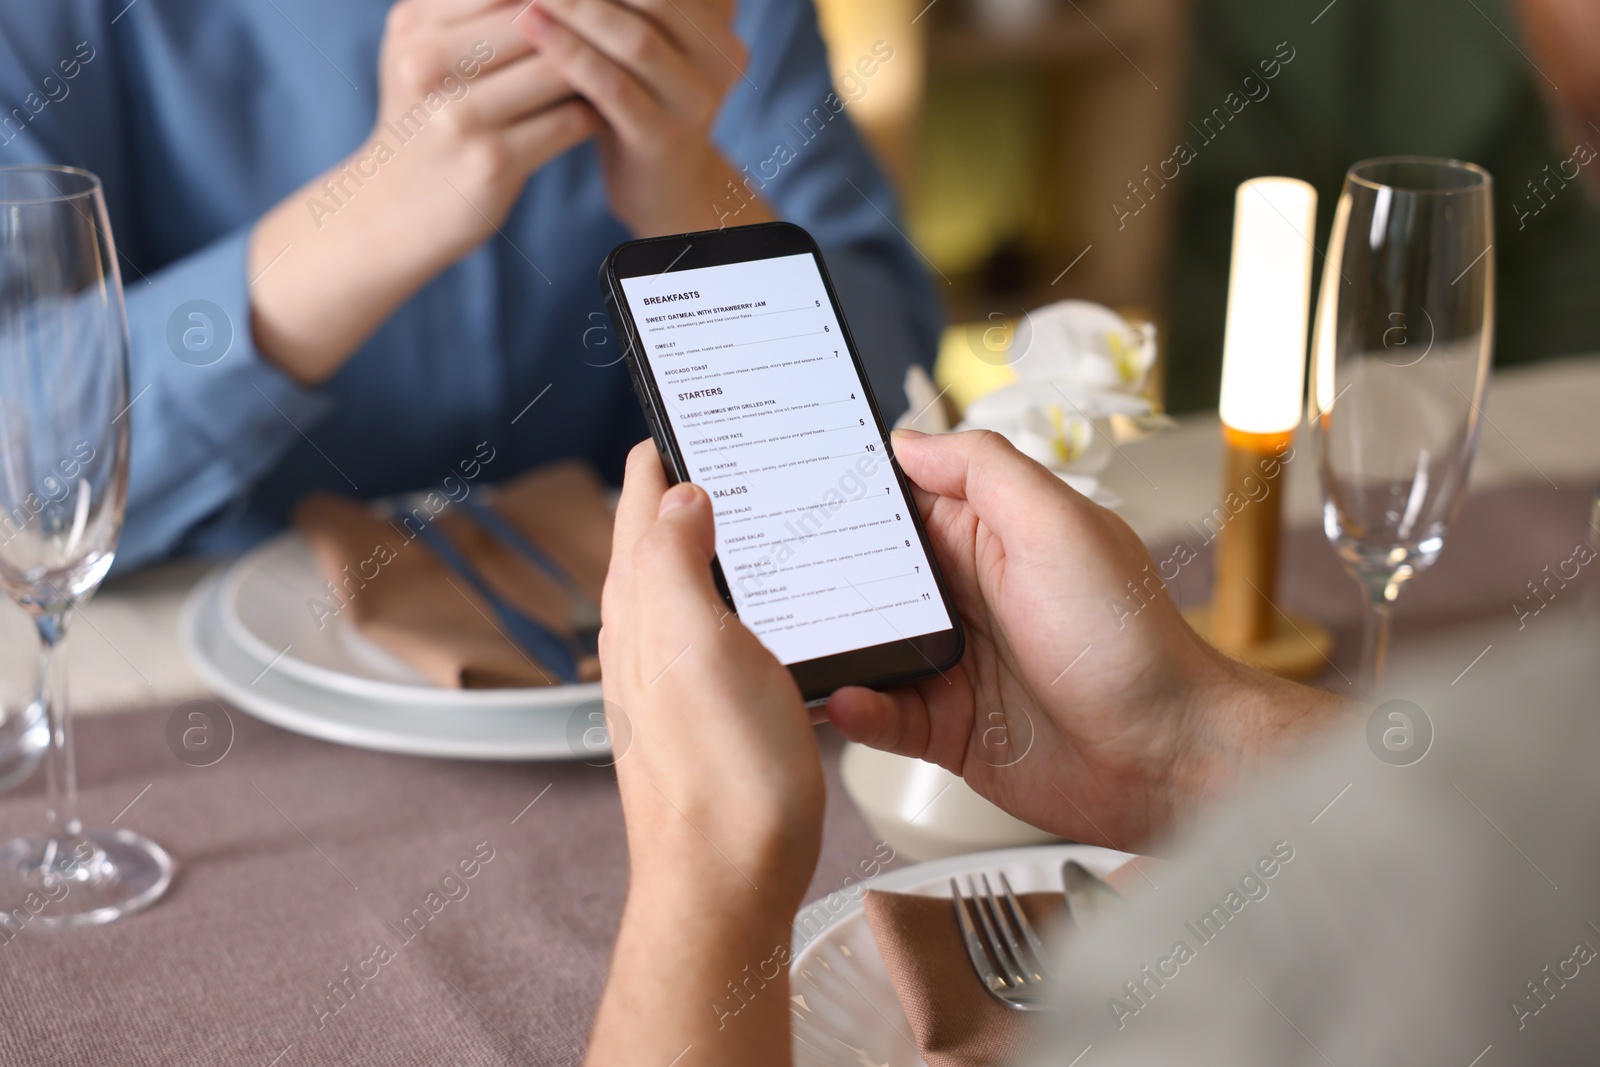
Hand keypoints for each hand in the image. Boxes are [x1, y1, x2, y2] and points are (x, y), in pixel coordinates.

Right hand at [367, 0, 597, 256]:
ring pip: (558, 69)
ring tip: (622, 64)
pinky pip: (570, 121)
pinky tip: (606, 110)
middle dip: (583, 22)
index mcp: (415, 26)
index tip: (595, 1)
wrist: (393, 211)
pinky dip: (595, 111)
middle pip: (535, 18)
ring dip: (597, 67)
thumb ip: (466, 9)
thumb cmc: (423, 118)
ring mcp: (462, 117)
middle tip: (622, 25)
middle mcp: (430, 66)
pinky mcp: (494, 162)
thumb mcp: (422, 51)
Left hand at [518, 0, 774, 235]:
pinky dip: (569, 53)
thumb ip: (619, 0)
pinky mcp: (663, 138)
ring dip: (577, 5)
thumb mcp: (637, 33)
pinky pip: (613, 87)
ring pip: (636, 38)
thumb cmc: (636, 96)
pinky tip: (530, 27)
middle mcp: (721, 54)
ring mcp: (697, 99)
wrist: (661, 188)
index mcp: (717, 20)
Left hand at [585, 441, 821, 1065]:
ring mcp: (672, 681)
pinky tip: (758, 610)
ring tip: (734, 510)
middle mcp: (646, 642)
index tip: (675, 414)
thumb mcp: (697, 644)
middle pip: (654, 543)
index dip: (659, 458)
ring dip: (702, 543)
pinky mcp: (707, 716)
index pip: (641, 509)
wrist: (726, 883)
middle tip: (709, 448)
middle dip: (677, 491)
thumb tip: (679, 496)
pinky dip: (730, 601)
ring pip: (681, 589)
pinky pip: (712, 634)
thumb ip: (677, 561)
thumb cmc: (719, 778)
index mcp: (642, 611)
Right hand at [826, 430, 1349, 850]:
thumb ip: (985, 471)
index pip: (902, 502)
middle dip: (818, 573)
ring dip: (829, 645)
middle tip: (764, 571)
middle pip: (868, 576)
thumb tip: (908, 439)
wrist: (1165, 758)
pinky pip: (882, 716)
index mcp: (990, 537)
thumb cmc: (1129, 639)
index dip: (849, 494)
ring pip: (864, 647)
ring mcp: (952, 665)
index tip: (789, 484)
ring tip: (786, 643)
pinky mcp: (946, 728)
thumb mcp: (1059, 527)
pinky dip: (856, 709)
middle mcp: (965, 597)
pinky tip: (844, 700)